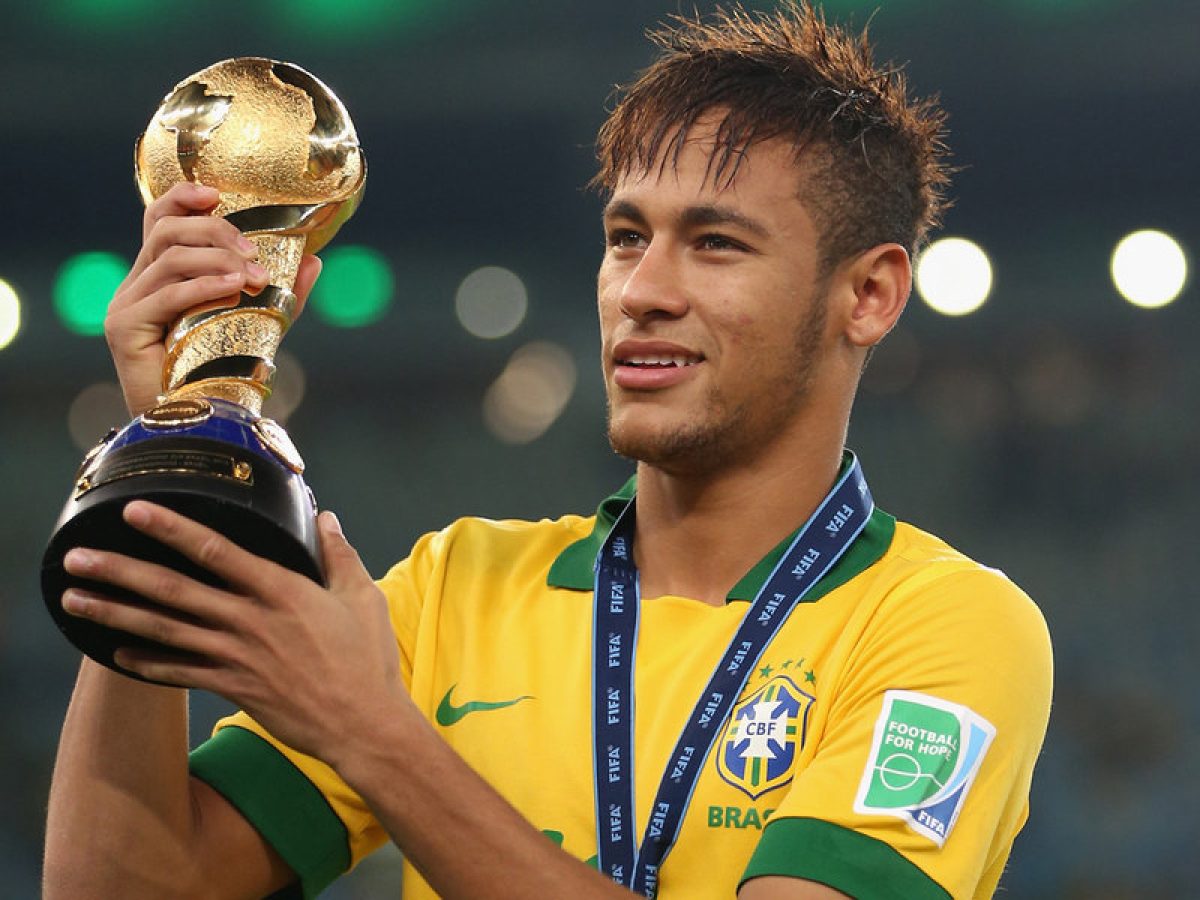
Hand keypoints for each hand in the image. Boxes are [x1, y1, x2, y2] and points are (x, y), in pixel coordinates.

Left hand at [58, 501, 403, 767]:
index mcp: (281, 591)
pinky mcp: (233, 687)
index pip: (217, 551)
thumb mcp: (362, 597)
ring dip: (117, 613)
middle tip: (79, 558)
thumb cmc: (367, 659)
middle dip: (122, 571)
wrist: (362, 724)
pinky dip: (146, 664)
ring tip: (77, 599)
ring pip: (165, 630)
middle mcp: (250, 621)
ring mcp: (237, 656)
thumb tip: (326, 519)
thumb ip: (339, 555)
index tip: (136, 511)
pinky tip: (116, 653)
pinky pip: (180, 672)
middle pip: (174, 591)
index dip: (173, 529)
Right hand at [106, 182, 322, 415]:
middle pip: (166, 231)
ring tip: (255, 277)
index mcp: (160, 277)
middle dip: (215, 231)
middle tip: (255, 252)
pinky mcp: (123, 328)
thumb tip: (314, 260)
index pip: (159, 220)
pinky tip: (234, 288)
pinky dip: (204, 286)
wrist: (198, 426)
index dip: (182, 198)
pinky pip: (166, 294)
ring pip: (169, 258)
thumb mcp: (257, 325)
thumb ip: (281, 294)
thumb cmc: (222, 374)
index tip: (216, 193)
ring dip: (218, 260)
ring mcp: (126, 305)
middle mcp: (137, 285)